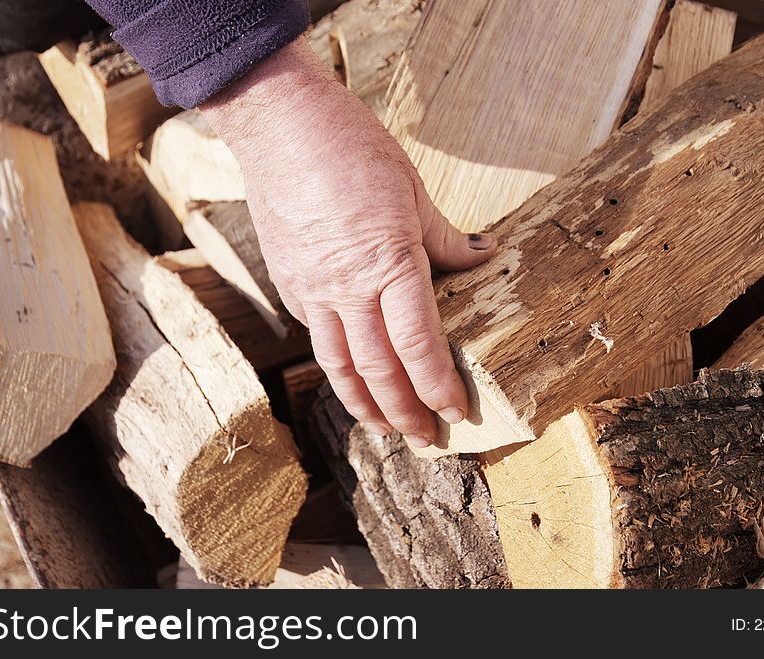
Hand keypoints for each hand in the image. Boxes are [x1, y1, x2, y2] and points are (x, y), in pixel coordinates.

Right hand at [202, 38, 496, 447]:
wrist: (279, 124)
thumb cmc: (351, 148)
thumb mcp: (413, 191)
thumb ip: (448, 238)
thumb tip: (484, 256)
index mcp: (388, 262)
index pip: (418, 343)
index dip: (437, 385)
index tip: (455, 411)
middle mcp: (347, 286)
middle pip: (378, 368)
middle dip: (404, 411)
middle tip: (424, 439)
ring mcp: (312, 288)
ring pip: (339, 364)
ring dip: (364, 403)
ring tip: (384, 428)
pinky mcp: (289, 282)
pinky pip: (317, 335)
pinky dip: (337, 365)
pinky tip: (351, 377)